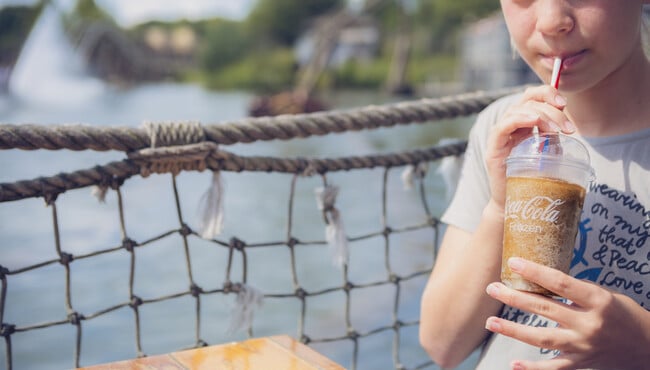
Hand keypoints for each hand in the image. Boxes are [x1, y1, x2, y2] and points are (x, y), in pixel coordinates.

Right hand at [485, 85, 573, 208]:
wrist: (516, 204)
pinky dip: (518, 120)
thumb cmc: (534, 180)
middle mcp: (511, 126)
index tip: (564, 104)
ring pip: (516, 110)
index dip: (547, 93)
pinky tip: (532, 120)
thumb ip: (553, 137)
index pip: (532, 96)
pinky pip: (501, 127)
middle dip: (551, 109)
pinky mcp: (493, 150)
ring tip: (555, 130)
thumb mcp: (549, 153)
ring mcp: (500, 137)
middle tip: (567, 127)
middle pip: (527, 100)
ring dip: (540, 115)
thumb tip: (567, 123)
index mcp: (524, 123)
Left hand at [485, 257, 649, 369]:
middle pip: (544, 309)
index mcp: (597, 300)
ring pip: (542, 338)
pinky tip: (513, 364)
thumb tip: (542, 279)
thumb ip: (576, 291)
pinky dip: (532, 368)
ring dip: (513, 330)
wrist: (648, 347)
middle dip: (514, 298)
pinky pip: (553, 368)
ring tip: (491, 322)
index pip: (560, 283)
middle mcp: (589, 324)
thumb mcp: (605, 295)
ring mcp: (583, 346)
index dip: (535, 271)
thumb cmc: (624, 315)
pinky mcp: (581, 363)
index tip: (513, 262)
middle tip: (492, 289)